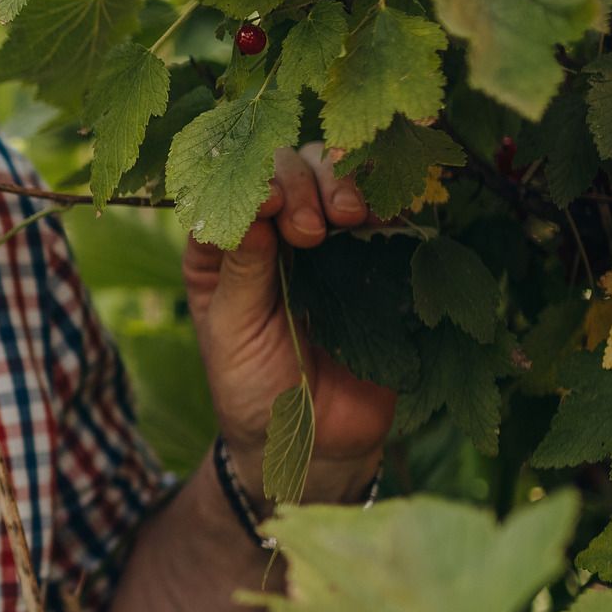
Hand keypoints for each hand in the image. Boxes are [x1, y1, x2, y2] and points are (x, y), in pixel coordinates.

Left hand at [181, 141, 399, 502]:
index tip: (269, 205)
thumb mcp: (232, 332)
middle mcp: (273, 232)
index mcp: (224, 246)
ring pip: (334, 178)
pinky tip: (384, 217)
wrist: (314, 442)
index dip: (252, 183)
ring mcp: (327, 241)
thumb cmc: (253, 388)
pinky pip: (385, 213)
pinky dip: (386, 201)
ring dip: (342, 183)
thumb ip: (242, 271)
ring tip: (348, 218)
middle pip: (287, 170)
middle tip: (311, 228)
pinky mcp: (375, 258)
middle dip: (300, 184)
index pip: (232, 188)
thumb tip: (254, 209)